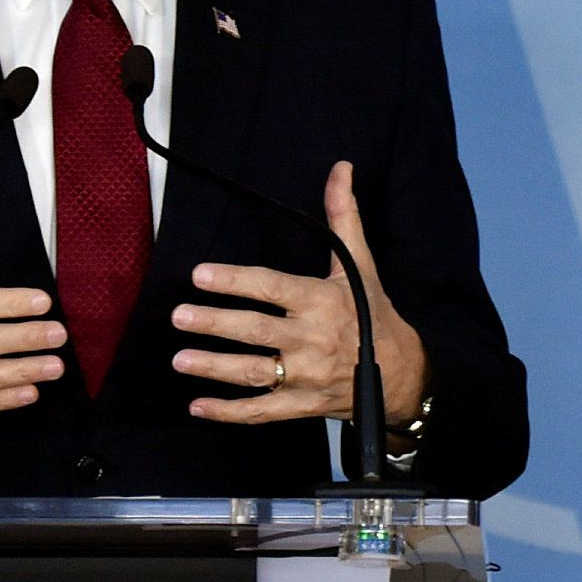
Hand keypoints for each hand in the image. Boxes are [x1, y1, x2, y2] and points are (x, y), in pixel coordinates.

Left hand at [171, 161, 428, 425]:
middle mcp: (312, 339)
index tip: (200, 275)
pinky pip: (262, 411)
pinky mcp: (303, 405)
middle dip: (216, 324)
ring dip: (215, 368)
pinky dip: (229, 412)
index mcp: (321, 301)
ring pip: (254, 373)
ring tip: (181, 359)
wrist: (402, 373)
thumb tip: (340, 168)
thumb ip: (343, 217)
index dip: (236, 281)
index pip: (272, 287)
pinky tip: (198, 407)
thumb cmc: (373, 313)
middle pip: (257, 331)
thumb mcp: (360, 265)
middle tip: (179, 315)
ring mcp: (306, 376)